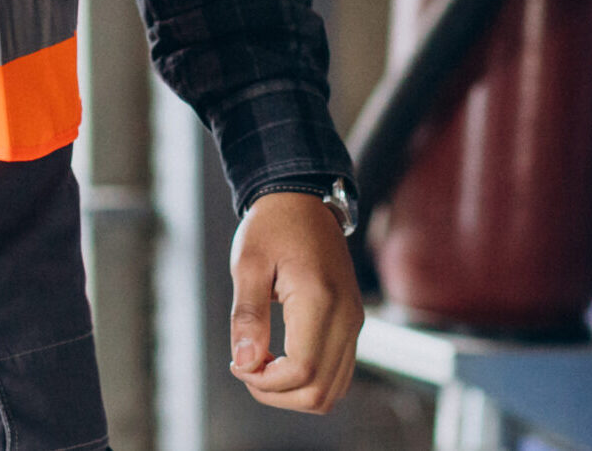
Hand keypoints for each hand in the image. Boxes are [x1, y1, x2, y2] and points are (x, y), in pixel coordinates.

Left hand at [228, 191, 363, 413]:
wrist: (302, 197)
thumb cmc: (271, 226)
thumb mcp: (248, 263)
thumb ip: (247, 315)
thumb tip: (244, 364)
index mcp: (320, 299)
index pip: (301, 370)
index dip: (266, 381)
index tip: (237, 363)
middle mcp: (346, 316)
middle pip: (319, 392)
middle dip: (276, 393)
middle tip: (245, 366)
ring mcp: (354, 322)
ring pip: (332, 390)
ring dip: (294, 392)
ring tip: (260, 363)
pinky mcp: (353, 323)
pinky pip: (338, 373)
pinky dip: (310, 380)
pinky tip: (280, 358)